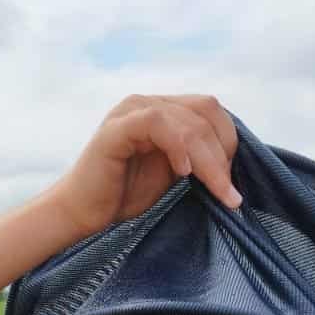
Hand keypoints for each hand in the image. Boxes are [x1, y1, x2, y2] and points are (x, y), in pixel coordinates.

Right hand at [51, 94, 239, 239]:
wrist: (82, 212)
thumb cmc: (124, 195)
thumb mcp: (171, 172)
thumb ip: (196, 156)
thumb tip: (231, 159)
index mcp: (163, 110)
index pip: (210, 109)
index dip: (227, 140)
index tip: (230, 181)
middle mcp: (148, 103)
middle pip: (205, 111)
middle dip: (223, 153)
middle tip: (228, 192)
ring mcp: (131, 111)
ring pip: (188, 122)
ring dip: (209, 160)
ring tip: (217, 191)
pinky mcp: (116, 128)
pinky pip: (157, 124)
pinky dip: (178, 147)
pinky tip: (182, 173)